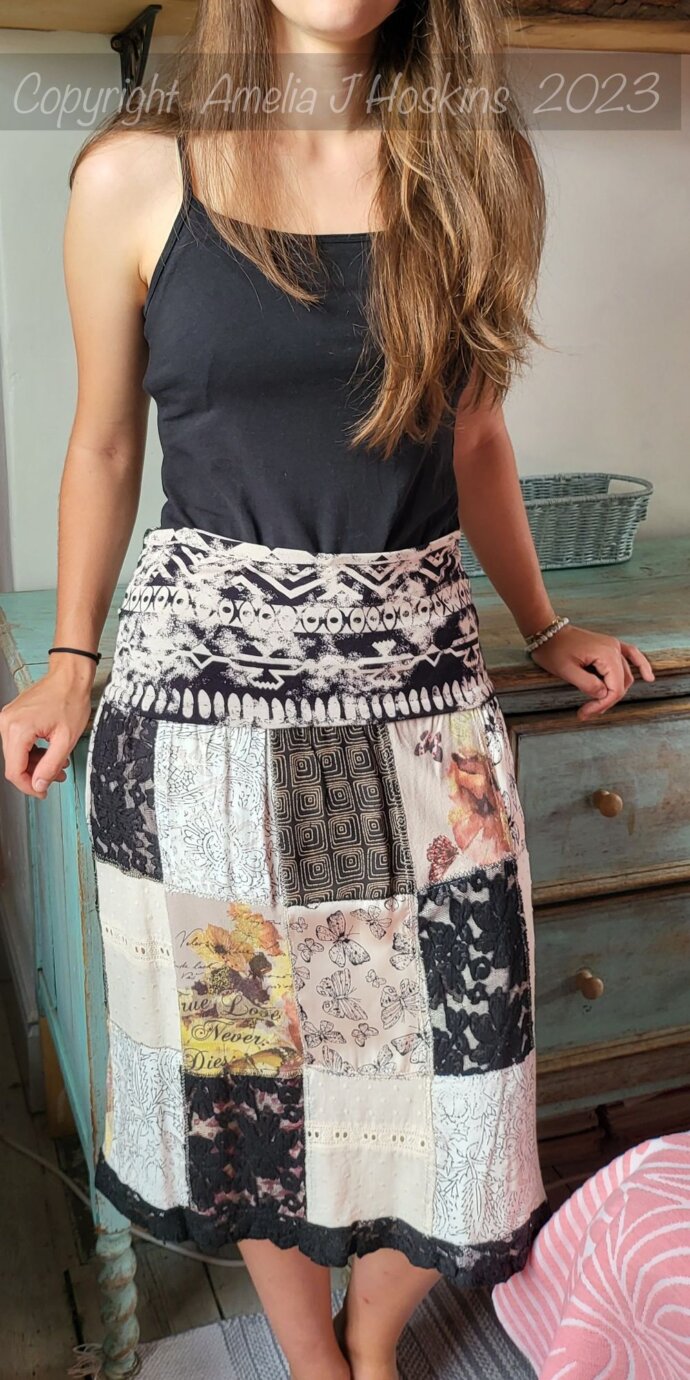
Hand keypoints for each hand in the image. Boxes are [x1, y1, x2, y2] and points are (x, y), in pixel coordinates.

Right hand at [0, 661, 93, 797]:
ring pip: (16, 754)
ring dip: (35, 763)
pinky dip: (32, 751)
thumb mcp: (66, 739)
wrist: (69, 677)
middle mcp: (7, 722)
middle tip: (57, 776)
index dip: (28, 786)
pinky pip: (18, 742)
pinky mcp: (13, 716)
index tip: (42, 792)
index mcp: (18, 729)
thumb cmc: (70, 699)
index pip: (14, 770)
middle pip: (14, 763)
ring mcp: (8, 718)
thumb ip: (50, 766)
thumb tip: (39, 785)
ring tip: (57, 764)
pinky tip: (49, 752)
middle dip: (35, 774)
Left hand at [528, 623, 654, 720]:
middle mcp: (614, 649)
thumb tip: (604, 694)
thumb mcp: (566, 671)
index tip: (585, 713)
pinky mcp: (610, 645)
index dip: (602, 704)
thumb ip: (587, 684)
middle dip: (605, 701)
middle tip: (586, 712)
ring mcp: (613, 646)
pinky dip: (640, 666)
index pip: (614, 688)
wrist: (546, 632)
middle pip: (621, 683)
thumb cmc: (553, 650)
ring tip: (598, 705)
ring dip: (615, 691)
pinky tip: (648, 677)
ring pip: (625, 675)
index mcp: (605, 654)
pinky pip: (631, 655)